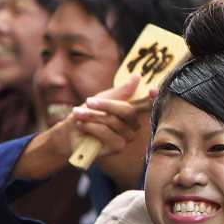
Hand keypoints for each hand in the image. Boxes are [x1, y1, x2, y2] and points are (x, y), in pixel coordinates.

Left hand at [11, 74, 149, 181]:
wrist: (70, 133)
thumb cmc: (87, 115)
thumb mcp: (101, 99)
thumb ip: (120, 91)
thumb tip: (138, 76)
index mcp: (131, 111)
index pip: (148, 104)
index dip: (153, 97)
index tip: (153, 90)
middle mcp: (133, 124)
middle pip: (128, 110)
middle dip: (106, 105)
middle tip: (88, 102)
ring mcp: (127, 136)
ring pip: (114, 122)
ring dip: (93, 116)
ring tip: (79, 115)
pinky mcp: (119, 147)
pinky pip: (108, 134)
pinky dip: (92, 127)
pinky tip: (83, 126)